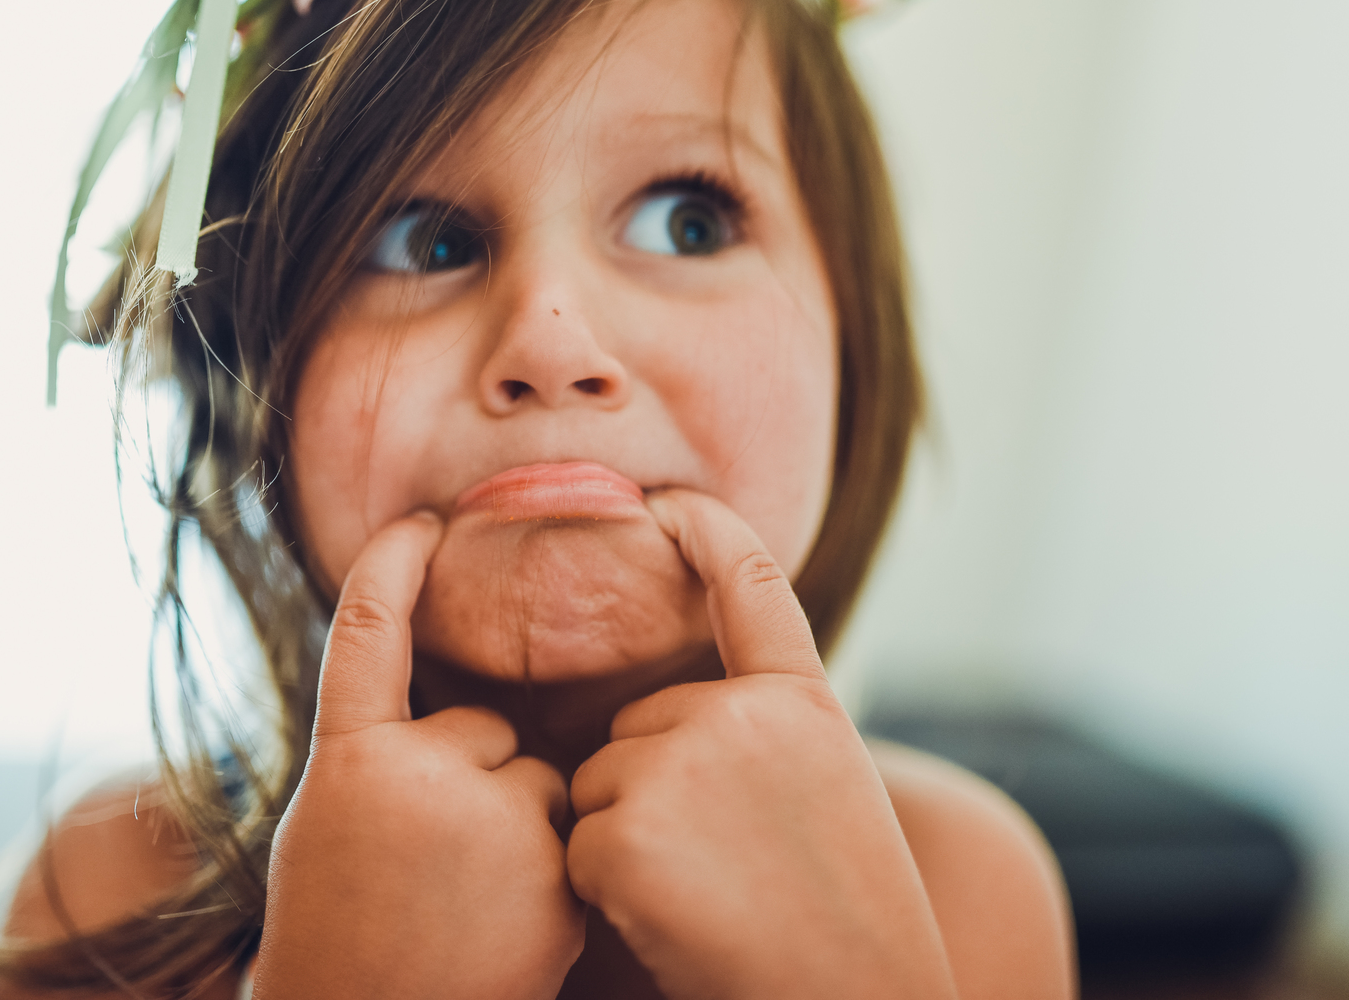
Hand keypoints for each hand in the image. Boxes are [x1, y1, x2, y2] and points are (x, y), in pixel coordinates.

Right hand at [252, 512, 584, 999]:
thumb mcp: (326, 831)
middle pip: (484, 726)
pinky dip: (548, 873)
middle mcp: (417, 773)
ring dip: (516, 826)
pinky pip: (568, 836)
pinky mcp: (550, 870)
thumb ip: (376, 760)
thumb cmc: (339, 935)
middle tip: (431, 864)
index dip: (395, 565)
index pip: (370, 628)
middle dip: (472, 779)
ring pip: (535, 779)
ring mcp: (488, 820)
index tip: (421, 521)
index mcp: (347, 759)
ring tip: (467, 904)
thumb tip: (443, 708)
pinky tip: (505, 929)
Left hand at [566, 490, 957, 999]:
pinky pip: (578, 845)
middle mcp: (743, 717)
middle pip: (636, 724)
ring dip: (629, 840)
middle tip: (728, 868)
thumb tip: (675, 705)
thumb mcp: (829, 791)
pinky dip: (607, 890)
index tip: (669, 498)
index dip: (706, 530)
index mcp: (803, 704)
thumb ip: (762, 732)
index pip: (751, 585)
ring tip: (708, 898)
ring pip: (599, 784)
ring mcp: (682, 766)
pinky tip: (673, 922)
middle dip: (653, 789)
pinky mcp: (627, 831)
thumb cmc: (843, 920)